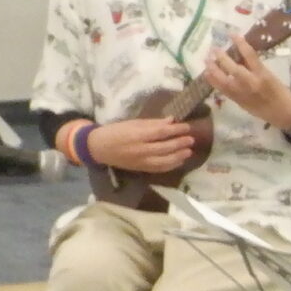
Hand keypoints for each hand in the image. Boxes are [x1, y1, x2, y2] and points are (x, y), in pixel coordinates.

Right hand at [85, 117, 199, 174]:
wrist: (98, 148)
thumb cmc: (115, 132)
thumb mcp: (132, 123)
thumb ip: (152, 123)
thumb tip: (171, 120)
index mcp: (137, 135)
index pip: (161, 132)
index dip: (176, 130)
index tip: (187, 126)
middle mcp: (140, 149)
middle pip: (165, 147)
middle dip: (180, 143)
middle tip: (191, 139)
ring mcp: (141, 161)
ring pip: (165, 161)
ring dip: (179, 156)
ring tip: (189, 151)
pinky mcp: (141, 169)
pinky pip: (160, 169)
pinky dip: (171, 165)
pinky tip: (180, 160)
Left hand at [201, 35, 290, 129]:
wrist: (283, 113)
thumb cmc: (280, 93)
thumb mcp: (271, 76)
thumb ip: (255, 67)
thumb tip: (239, 56)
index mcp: (263, 75)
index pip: (250, 56)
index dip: (240, 43)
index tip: (232, 34)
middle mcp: (251, 83)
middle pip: (233, 68)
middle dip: (222, 57)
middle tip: (214, 49)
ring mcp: (242, 93)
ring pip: (223, 80)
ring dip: (213, 69)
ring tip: (207, 60)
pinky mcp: (237, 100)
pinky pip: (222, 89)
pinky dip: (213, 81)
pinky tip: (208, 74)